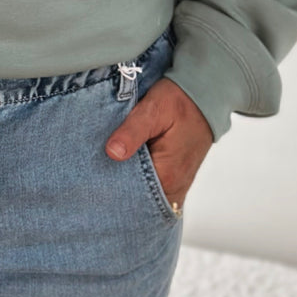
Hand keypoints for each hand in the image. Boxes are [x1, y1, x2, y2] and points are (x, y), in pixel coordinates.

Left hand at [104, 77, 213, 210]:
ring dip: (128, 186)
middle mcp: (174, 187)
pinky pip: (154, 190)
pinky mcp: (176, 178)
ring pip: (145, 196)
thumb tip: (112, 153)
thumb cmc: (179, 101)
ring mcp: (177, 184)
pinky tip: (123, 170)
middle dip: (117, 190)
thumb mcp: (153, 109)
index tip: (91, 181)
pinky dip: (139, 182)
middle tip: (92, 178)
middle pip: (138, 201)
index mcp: (168, 176)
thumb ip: (132, 132)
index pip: (132, 197)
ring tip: (104, 174)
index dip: (111, 190)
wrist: (205, 95)